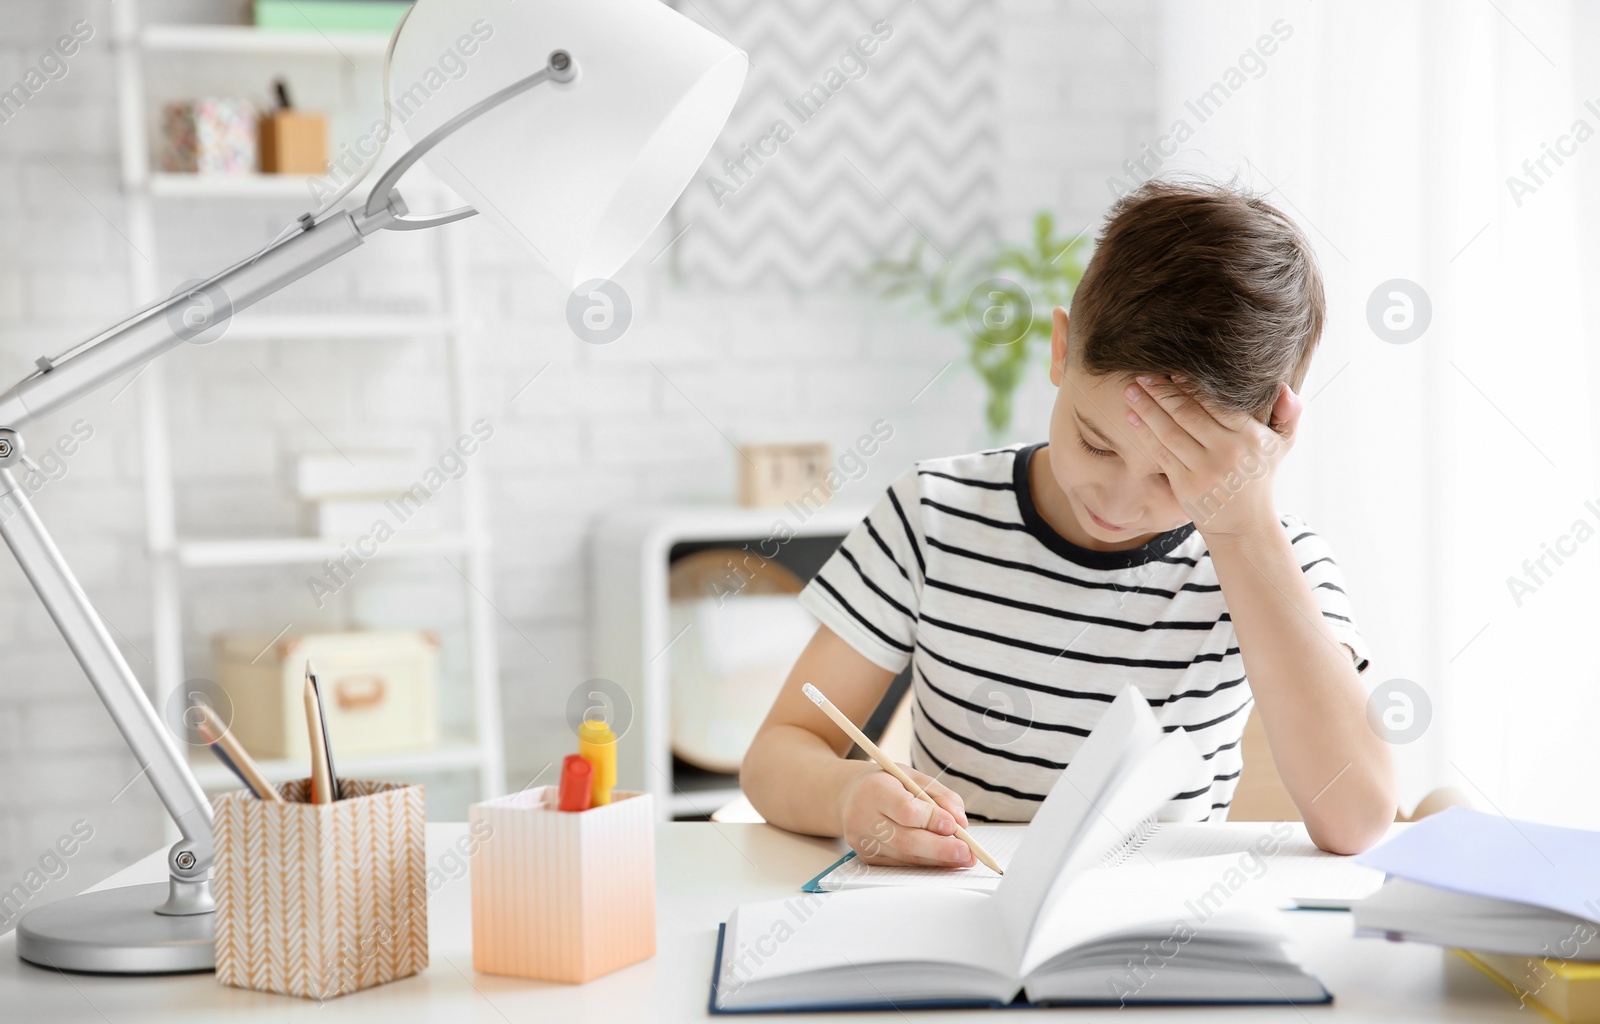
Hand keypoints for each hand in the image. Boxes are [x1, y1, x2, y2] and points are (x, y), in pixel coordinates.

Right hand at [838, 763, 974, 867]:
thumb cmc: (887, 783)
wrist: (851, 795)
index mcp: (874, 789)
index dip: (932, 820)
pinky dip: (925, 863)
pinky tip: (942, 861)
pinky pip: (901, 864)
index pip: (906, 810)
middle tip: (967, 853)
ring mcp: (863, 841)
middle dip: (941, 849)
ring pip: (905, 856)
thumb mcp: (913, 777)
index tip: (956, 826)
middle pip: (906, 839)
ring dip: (937, 860)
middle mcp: (863, 817)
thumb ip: (940, 796)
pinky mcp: (867, 857)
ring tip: (962, 859)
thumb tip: (960, 823)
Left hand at [1122, 376, 1301, 538]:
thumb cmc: (1258, 477)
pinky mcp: (1186, 485)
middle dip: (1162, 392)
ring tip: (1131, 391)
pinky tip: (1133, 417)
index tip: (1173, 371)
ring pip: (1170, 432)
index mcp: (1250, 437)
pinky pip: (1162, 453)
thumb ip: (1288, 414)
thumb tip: (1282, 386)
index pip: (1217, 404)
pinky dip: (1145, 433)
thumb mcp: (1281, 446)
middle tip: (1142, 376)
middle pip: (1188, 414)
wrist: (1244, 525)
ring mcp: (1205, 470)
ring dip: (1148, 409)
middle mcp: (1228, 452)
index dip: (1192, 386)